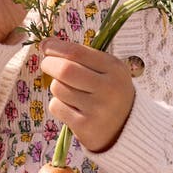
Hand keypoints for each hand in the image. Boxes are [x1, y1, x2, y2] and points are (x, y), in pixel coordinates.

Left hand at [40, 38, 134, 152]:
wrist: (126, 127)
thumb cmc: (110, 92)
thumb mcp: (108, 70)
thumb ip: (82, 56)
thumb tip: (47, 45)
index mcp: (115, 69)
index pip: (77, 53)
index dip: (56, 47)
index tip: (46, 46)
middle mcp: (108, 89)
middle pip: (65, 70)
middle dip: (49, 64)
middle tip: (48, 64)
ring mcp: (97, 109)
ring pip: (58, 88)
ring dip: (57, 87)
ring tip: (70, 92)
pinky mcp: (85, 126)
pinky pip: (56, 107)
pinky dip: (58, 105)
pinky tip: (72, 108)